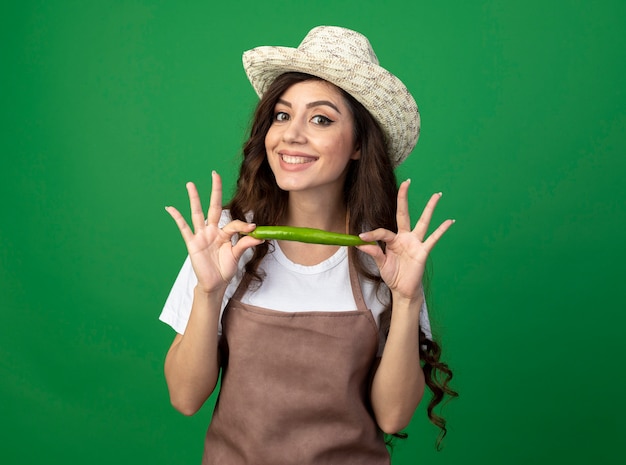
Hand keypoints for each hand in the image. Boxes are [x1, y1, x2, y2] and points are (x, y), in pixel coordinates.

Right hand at [165, 171, 262, 293]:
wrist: (214, 284)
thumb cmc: (225, 269)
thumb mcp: (236, 256)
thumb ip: (244, 244)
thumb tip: (259, 236)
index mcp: (224, 233)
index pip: (233, 223)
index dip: (243, 225)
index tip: (253, 228)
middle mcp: (212, 231)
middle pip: (214, 207)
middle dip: (215, 191)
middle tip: (215, 174)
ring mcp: (201, 235)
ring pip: (197, 213)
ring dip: (194, 198)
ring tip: (190, 184)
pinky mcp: (192, 243)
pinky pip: (184, 228)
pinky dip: (177, 218)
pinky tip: (170, 208)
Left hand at [358, 180, 453, 301]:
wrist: (403, 290)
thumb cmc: (393, 275)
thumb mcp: (381, 264)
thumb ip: (374, 253)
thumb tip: (361, 244)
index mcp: (393, 240)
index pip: (383, 232)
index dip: (372, 234)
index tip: (361, 237)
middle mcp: (405, 237)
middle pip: (404, 214)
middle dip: (404, 198)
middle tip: (407, 182)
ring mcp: (415, 243)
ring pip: (423, 222)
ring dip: (430, 208)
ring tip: (437, 195)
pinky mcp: (423, 251)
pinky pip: (434, 239)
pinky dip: (442, 230)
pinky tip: (449, 221)